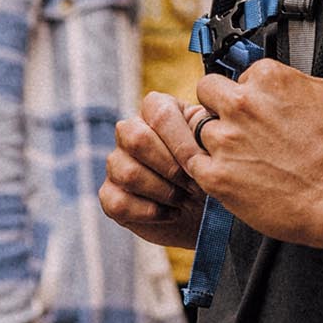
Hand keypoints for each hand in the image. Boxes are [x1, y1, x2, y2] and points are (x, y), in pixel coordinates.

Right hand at [99, 92, 206, 247]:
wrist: (203, 208)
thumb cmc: (209, 167)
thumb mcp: (213, 143)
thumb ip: (206, 130)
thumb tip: (205, 126)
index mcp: (157, 109)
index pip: (160, 114)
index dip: (181, 142)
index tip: (201, 164)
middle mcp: (130, 130)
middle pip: (137, 140)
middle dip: (170, 167)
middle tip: (194, 184)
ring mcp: (116, 162)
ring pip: (128, 173)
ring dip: (164, 191)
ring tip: (185, 198)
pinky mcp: (109, 194)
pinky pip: (118, 202)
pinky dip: (149, 211)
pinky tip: (171, 213)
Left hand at [163, 59, 322, 247]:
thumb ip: (299, 81)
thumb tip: (289, 83)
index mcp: (268, 77)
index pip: (239, 75)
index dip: (248, 92)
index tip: (257, 107)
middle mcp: (241, 103)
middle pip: (207, 91)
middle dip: (218, 105)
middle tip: (236, 124)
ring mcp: (225, 139)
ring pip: (198, 128)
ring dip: (214, 138)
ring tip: (238, 154)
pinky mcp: (216, 175)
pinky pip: (193, 163)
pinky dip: (206, 167)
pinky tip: (227, 172)